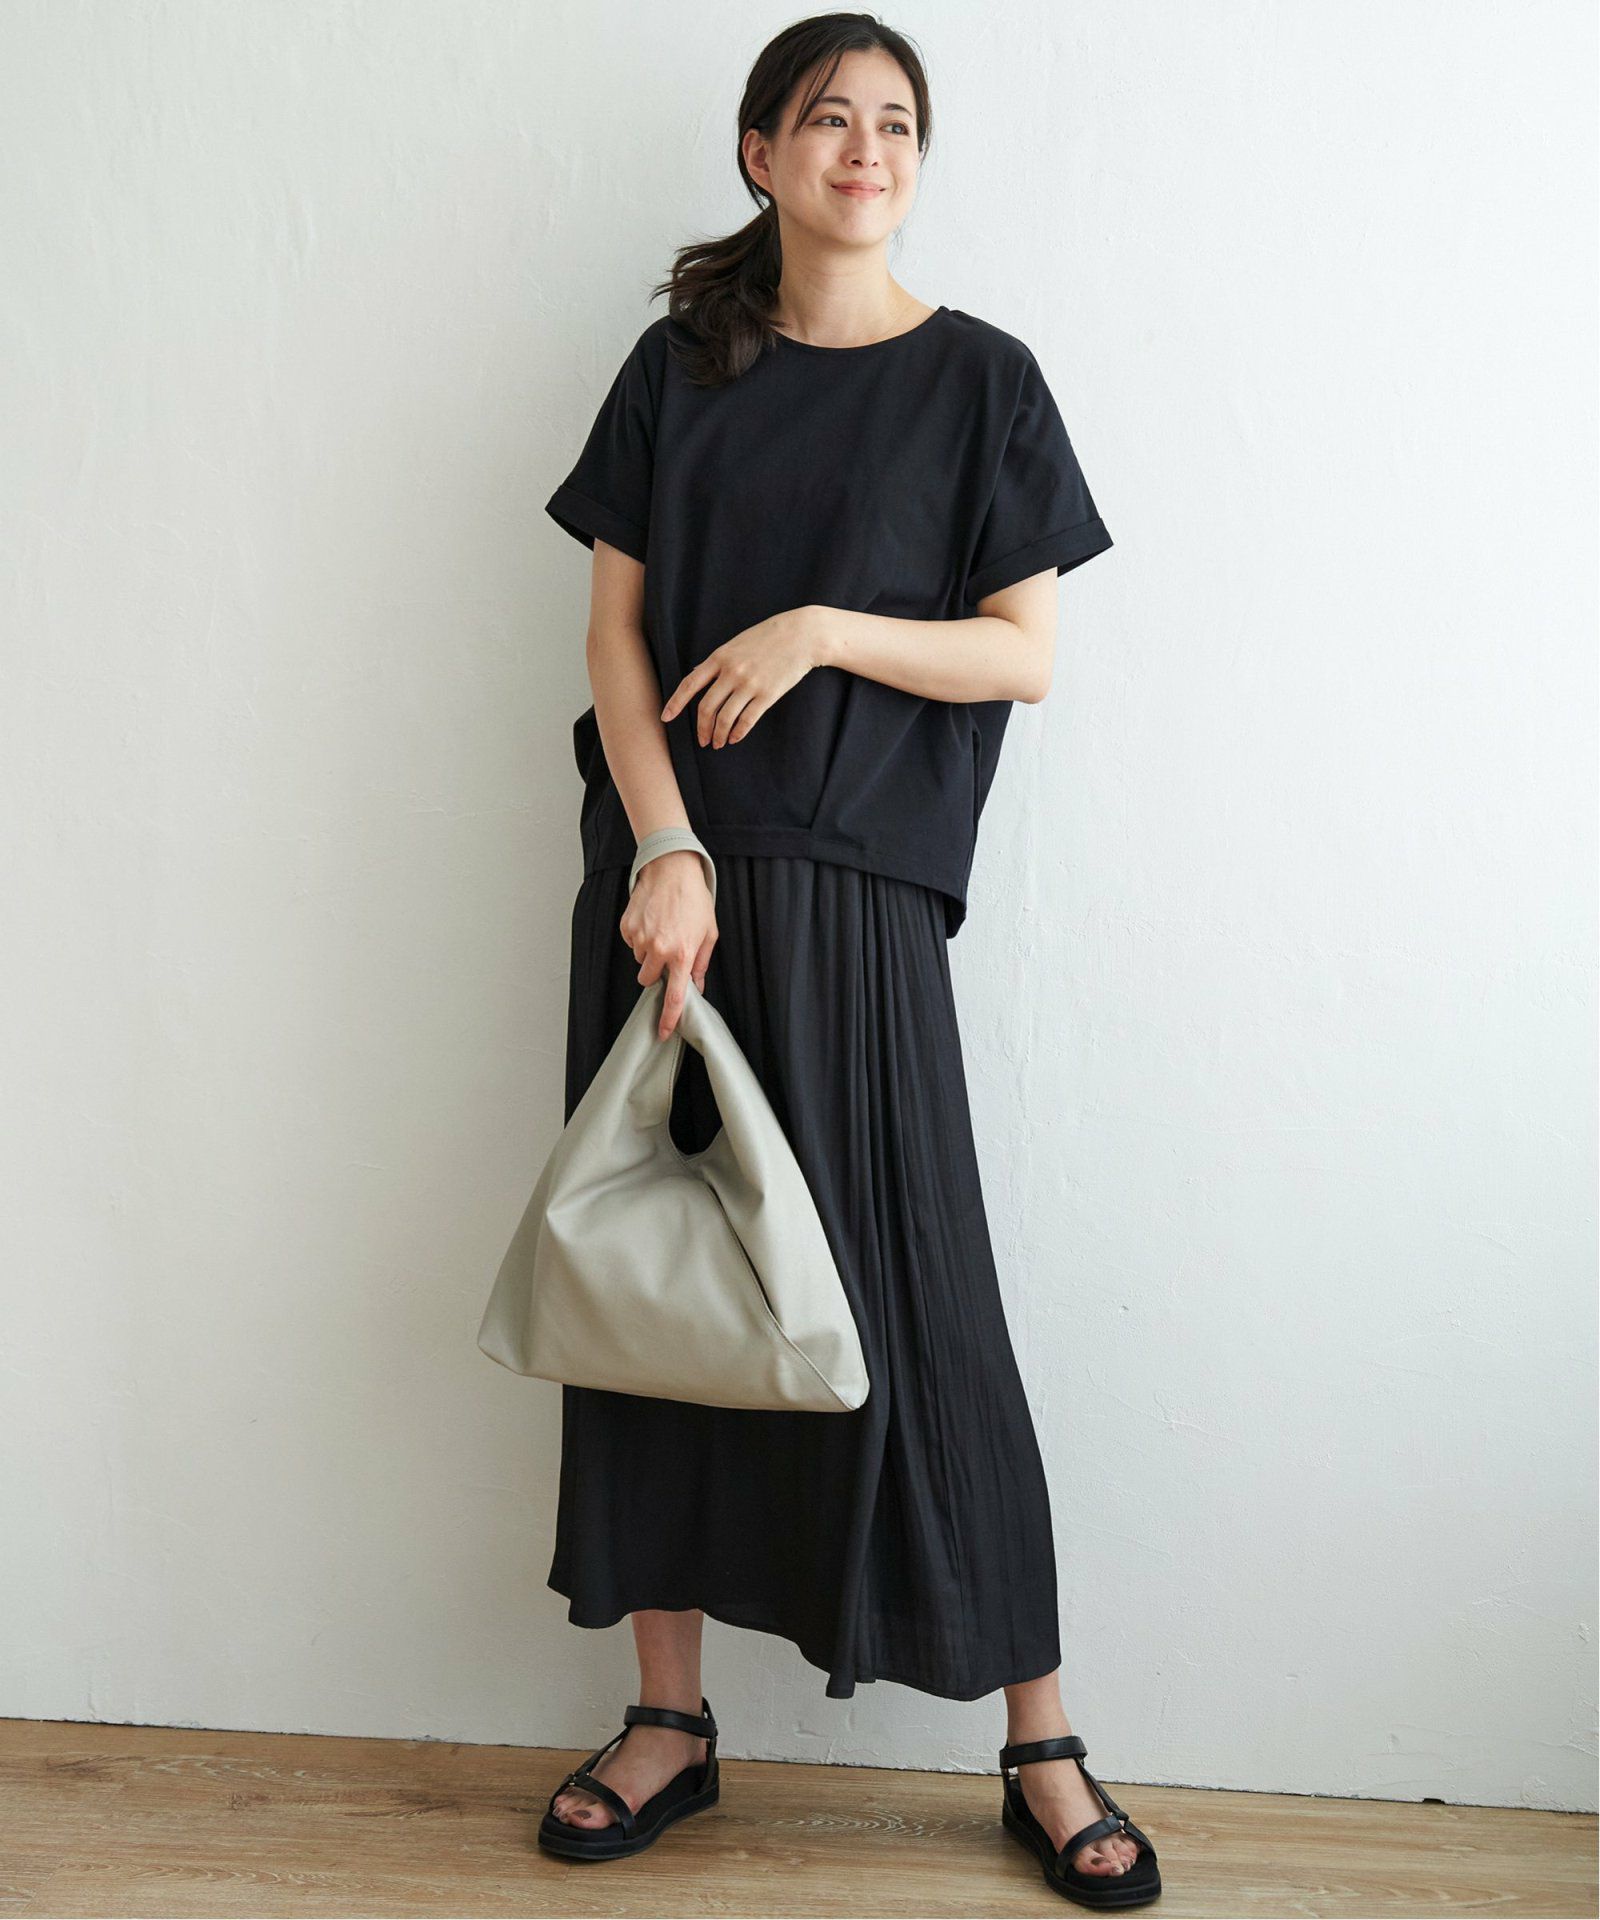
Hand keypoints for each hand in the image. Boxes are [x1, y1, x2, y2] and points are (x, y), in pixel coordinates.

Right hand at [620, 849, 717, 1039]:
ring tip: (662, 929)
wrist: (672, 869)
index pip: (674, 997)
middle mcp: (659, 949)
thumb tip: (697, 986)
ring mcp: (640, 938)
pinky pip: (630, 943)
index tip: (663, 1032)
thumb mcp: (709, 932)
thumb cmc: (694, 899)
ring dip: (649, 952)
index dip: (668, 1019)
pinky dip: (639, 937)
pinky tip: (651, 920)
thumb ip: (701, 963)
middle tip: (667, 951)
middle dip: (656, 971)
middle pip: (648, 980)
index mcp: (682, 954)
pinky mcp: (627, 927)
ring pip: (639, 960)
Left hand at [660, 605, 834, 746]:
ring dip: (718, 735)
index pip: (690, 684)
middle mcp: (731, 672)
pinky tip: (735, 738)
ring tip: (718, 743)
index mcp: (720, 657)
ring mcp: (749, 684)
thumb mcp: (736, 643)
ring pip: (725, 718)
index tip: (665, 718)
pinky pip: (747, 720)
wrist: (802, 635)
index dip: (675, 703)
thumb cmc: (767, 637)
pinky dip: (738, 733)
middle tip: (702, 740)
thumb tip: (694, 673)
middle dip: (701, 728)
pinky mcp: (767, 695)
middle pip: (706, 707)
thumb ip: (716, 661)